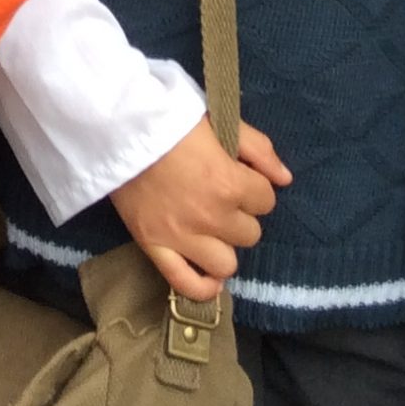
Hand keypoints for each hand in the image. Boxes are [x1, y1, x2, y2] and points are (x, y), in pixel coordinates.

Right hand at [108, 118, 291, 301]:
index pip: (266, 200)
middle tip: (221, 197)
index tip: (239, 176)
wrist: (118, 126)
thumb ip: (259, 150)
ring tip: (211, 229)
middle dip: (240, 215)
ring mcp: (182, 236)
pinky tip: (208, 275)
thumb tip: (286, 179)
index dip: (254, 187)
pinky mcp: (154, 246)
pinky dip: (201, 286)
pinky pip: (185, 283)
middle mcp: (211, 216)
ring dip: (224, 246)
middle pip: (250, 233)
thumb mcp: (221, 121)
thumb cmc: (170, 119)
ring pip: (226, 264)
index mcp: (229, 183)